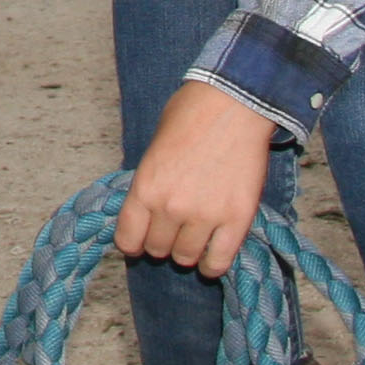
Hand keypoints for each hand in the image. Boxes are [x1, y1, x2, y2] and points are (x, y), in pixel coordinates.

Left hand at [114, 81, 275, 278]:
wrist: (235, 101)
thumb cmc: (192, 113)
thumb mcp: (155, 146)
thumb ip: (150, 182)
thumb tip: (147, 208)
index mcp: (146, 187)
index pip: (128, 240)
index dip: (133, 241)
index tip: (141, 237)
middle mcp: (171, 207)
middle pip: (158, 250)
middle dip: (162, 240)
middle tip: (173, 227)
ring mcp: (205, 216)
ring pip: (186, 258)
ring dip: (188, 250)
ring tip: (194, 236)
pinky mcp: (237, 219)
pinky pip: (218, 261)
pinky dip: (213, 263)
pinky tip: (211, 254)